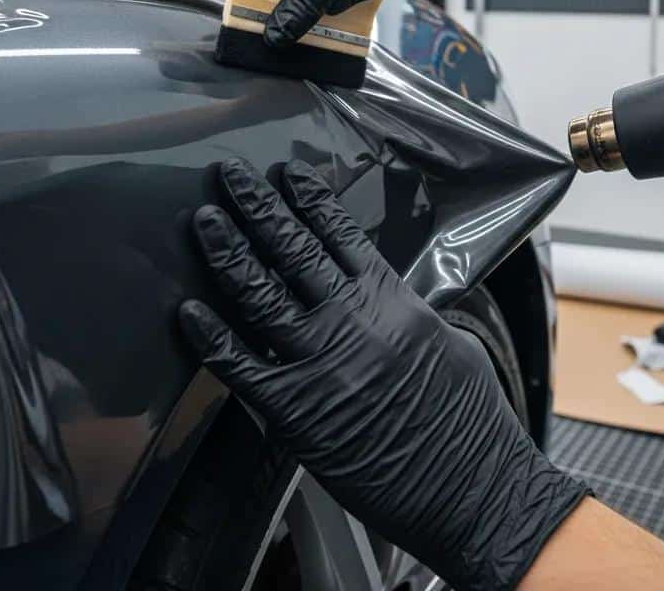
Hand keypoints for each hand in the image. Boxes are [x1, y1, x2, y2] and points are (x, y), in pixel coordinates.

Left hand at [180, 158, 586, 590]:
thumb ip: (406, 309)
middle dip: (257, 207)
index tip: (287, 174)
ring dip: (228, 253)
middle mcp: (353, 323)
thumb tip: (381, 290)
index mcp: (392, 301)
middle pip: (293, 250)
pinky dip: (212, 338)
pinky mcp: (296, 414)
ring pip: (260, 295)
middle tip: (229, 175)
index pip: (341, 235)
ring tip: (205, 220)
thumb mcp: (448, 341)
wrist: (473, 490)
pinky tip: (189, 312)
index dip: (309, 200)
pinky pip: (242, 368)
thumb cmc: (469, 421)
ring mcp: (321, 366)